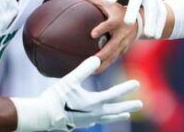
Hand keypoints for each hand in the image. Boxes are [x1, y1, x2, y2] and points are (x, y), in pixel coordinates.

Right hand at [13, 56, 142, 130]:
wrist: (42, 116)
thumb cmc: (55, 97)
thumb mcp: (70, 81)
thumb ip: (84, 69)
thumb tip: (96, 58)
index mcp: (93, 102)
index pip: (113, 94)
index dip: (126, 88)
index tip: (137, 84)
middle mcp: (93, 113)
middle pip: (115, 110)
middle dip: (128, 106)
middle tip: (140, 104)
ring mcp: (87, 120)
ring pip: (107, 118)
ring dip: (117, 115)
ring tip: (126, 116)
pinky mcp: (80, 123)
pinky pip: (96, 121)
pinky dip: (103, 118)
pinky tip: (101, 117)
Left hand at [76, 0, 137, 72]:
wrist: (140, 20)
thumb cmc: (119, 9)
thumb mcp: (108, 2)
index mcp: (117, 20)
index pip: (109, 25)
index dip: (102, 29)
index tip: (92, 34)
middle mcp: (121, 33)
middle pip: (112, 47)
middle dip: (101, 56)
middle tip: (89, 62)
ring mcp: (124, 43)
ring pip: (113, 57)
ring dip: (102, 65)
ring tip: (90, 71)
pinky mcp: (124, 50)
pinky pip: (114, 59)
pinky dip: (105, 66)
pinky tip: (94, 71)